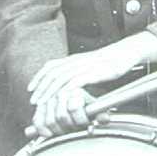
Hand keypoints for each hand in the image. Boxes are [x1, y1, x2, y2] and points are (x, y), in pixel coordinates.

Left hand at [28, 35, 156, 135]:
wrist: (125, 53)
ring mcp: (85, 66)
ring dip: (50, 91)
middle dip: (41, 87)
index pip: (50, 66)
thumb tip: (66, 83)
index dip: (38, 77)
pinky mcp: (94, 72)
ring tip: (43, 102)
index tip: (31, 88)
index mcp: (74, 58)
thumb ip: (76, 70)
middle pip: (53, 73)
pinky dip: (66, 90)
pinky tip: (62, 98)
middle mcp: (76, 61)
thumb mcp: (89, 63)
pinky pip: (76, 81)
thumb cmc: (109, 61)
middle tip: (34, 100)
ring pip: (61, 78)